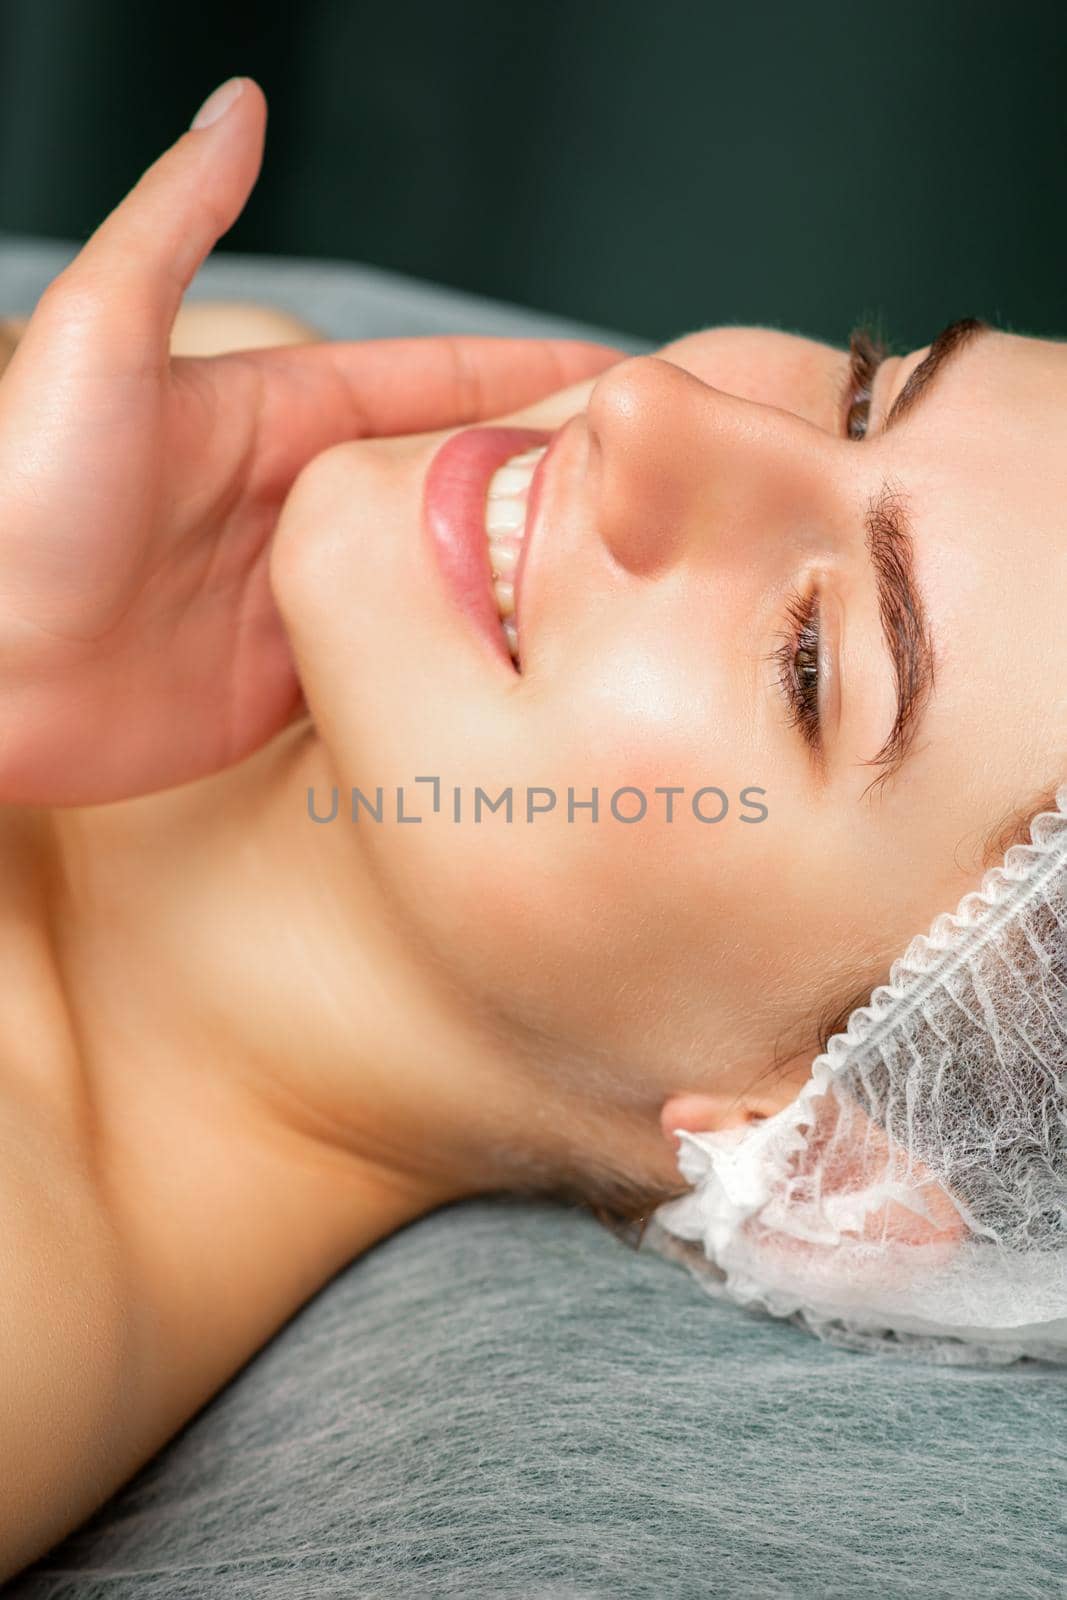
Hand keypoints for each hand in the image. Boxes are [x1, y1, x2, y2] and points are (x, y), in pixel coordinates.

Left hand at [0, 77, 621, 805]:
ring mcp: (301, 597)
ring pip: (442, 576)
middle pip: (454, 482)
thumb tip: (240, 109)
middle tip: (655, 485)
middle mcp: (298, 504)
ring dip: (520, 575)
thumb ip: (174, 225)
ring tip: (624, 578)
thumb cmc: (12, 509)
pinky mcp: (290, 684)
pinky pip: (399, 665)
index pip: (432, 382)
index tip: (622, 374)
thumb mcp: (95, 339)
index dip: (529, 374)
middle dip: (552, 477)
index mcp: (274, 416)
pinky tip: (528, 663)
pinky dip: (462, 662)